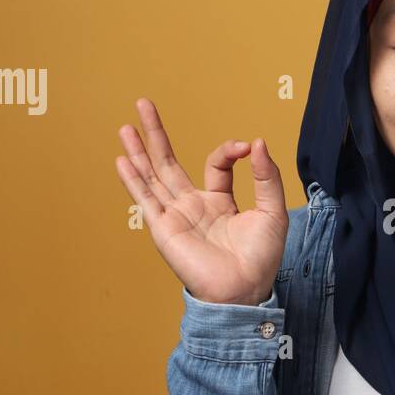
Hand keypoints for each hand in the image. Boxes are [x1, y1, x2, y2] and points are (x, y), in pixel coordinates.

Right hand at [114, 97, 288, 305]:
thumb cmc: (261, 258)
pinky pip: (146, 200)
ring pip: (152, 176)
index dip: (229, 150)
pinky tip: (122, 160)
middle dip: (156, 134)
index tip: (246, 148)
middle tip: (144, 104)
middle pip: (169, 163)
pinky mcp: (164, 229)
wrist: (244, 289)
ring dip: (138, 151)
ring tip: (125, 126)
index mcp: (219, 202)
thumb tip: (256, 142)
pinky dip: (134, 180)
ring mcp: (176, 217)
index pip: (216, 164)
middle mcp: (193, 206)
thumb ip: (266, 176)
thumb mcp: (272, 211)